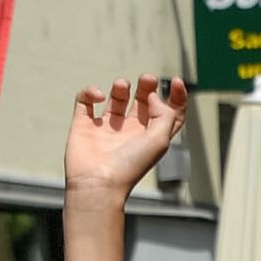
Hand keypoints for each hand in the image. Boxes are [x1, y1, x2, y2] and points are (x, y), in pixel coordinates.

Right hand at [64, 75, 187, 198]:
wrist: (98, 181)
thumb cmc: (131, 165)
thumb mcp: (159, 140)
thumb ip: (164, 115)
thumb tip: (155, 96)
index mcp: (152, 138)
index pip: (169, 116)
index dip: (176, 98)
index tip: (176, 81)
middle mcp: (132, 132)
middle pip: (144, 103)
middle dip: (147, 87)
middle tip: (148, 78)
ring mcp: (107, 128)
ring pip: (116, 98)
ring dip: (121, 87)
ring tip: (122, 85)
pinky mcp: (84, 125)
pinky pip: (85, 100)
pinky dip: (90, 92)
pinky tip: (99, 96)